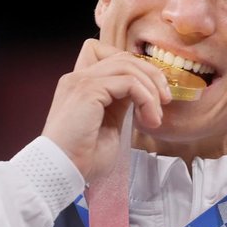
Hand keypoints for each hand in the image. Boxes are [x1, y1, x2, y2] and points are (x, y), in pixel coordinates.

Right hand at [41, 39, 170, 181]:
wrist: (61, 170)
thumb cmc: (83, 157)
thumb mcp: (110, 124)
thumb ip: (121, 104)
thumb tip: (141, 94)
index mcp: (81, 84)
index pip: (110, 55)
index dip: (135, 67)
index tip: (152, 92)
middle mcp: (78, 77)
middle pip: (123, 57)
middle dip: (151, 75)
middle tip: (164, 101)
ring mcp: (81, 81)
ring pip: (128, 65)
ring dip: (151, 89)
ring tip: (155, 116)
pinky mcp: (88, 90)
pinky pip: (129, 82)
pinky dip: (146, 99)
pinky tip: (148, 119)